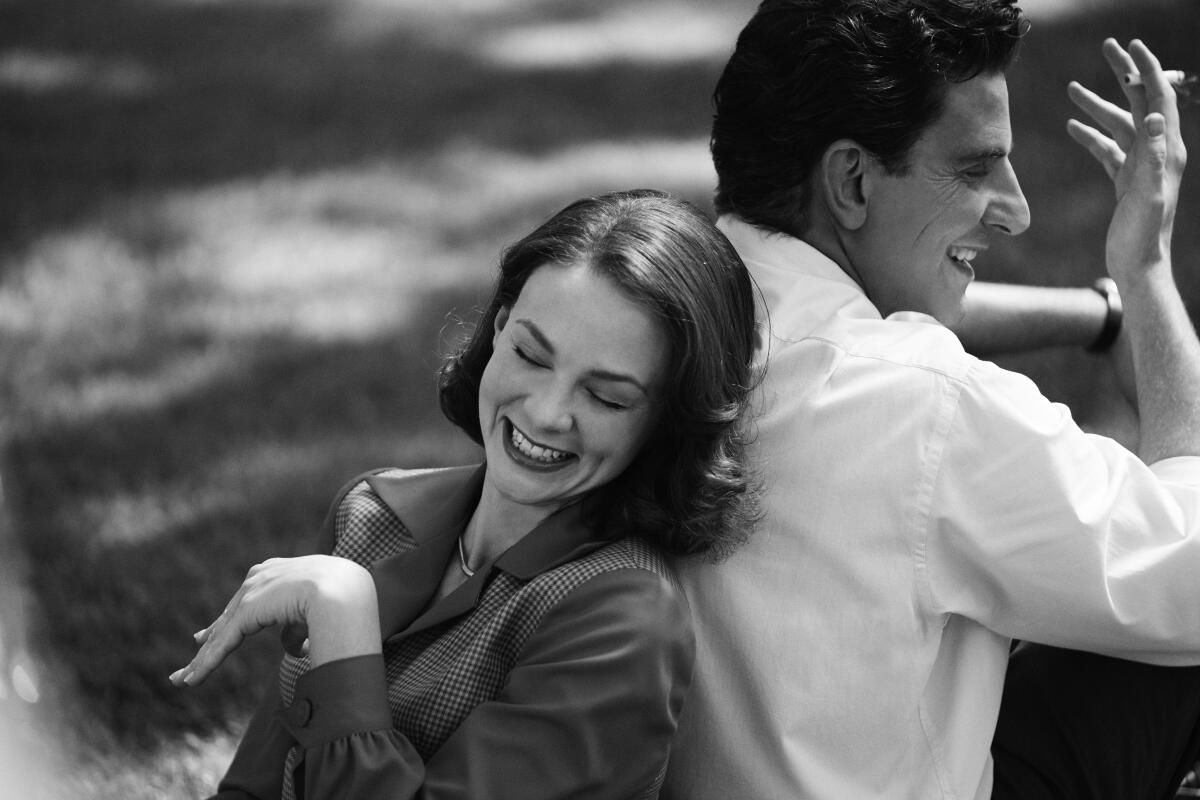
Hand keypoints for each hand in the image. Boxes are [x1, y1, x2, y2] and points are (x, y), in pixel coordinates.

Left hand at [170, 555, 379, 687]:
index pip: (245, 600)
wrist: (341, 587)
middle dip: (209, 640)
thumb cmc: (339, 598)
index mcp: (276, 572)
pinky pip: (223, 644)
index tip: (207, 636)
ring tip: (183, 681)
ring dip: (202, 660)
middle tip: (191, 661)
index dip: (227, 621)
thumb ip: (296, 630)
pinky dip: (207, 664)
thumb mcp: (314, 614)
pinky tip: (191, 681)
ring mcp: (251, 593)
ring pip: (222, 634)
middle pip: (228, 617)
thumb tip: (291, 651)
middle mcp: (258, 578)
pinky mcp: (246, 611)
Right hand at [1066, 39, 1185, 284]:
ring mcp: (1140, 165)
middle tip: (1107, 48)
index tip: (1131, 47)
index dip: (1147, 70)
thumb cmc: (1143, 234)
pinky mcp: (1125, 180)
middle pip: (1140, 102)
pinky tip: (1072, 127)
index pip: (1159, 98)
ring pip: (1119, 124)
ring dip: (1098, 105)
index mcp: (1166, 149)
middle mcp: (1157, 152)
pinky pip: (1107, 149)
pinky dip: (1091, 135)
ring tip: (1073, 89)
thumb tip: (1155, 115)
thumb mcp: (1149, 193)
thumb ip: (1153, 155)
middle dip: (1124, 74)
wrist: (1137, 265)